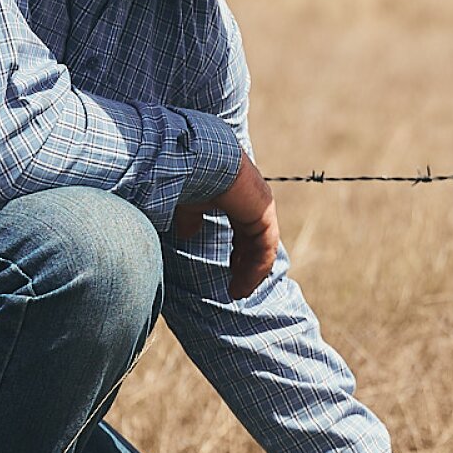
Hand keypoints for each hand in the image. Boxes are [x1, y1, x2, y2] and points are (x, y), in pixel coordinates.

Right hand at [172, 150, 279, 298]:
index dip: (239, 250)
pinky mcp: (264, 215)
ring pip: (262, 248)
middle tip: (235, 285)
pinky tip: (243, 286)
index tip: (229, 269)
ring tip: (238, 292)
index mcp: (238, 194)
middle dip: (246, 264)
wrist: (199, 159)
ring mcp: (262, 206)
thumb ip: (191, 217)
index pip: (245, 227)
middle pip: (255, 238)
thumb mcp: (188, 202)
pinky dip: (255, 270)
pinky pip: (265, 250)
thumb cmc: (190, 175)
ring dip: (251, 272)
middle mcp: (254, 199)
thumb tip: (187, 232)